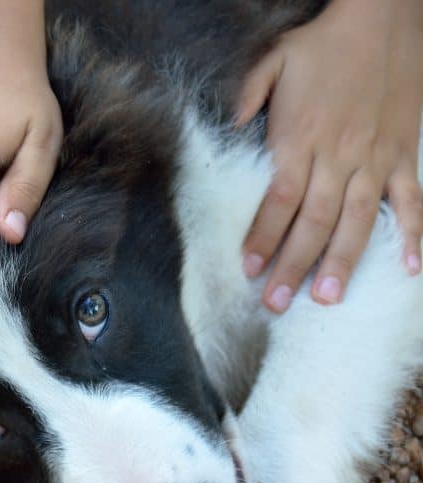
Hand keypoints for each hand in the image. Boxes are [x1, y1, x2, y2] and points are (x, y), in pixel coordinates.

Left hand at [238, 0, 422, 312]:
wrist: (382, 16)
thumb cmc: (321, 44)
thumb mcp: (271, 64)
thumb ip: (246, 100)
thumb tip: (227, 132)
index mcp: (299, 139)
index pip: (277, 201)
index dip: (262, 238)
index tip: (248, 269)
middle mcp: (337, 156)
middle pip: (312, 221)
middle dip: (293, 265)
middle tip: (277, 304)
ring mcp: (375, 158)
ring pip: (357, 220)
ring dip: (342, 261)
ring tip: (328, 299)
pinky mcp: (404, 154)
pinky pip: (410, 200)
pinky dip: (412, 234)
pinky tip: (409, 268)